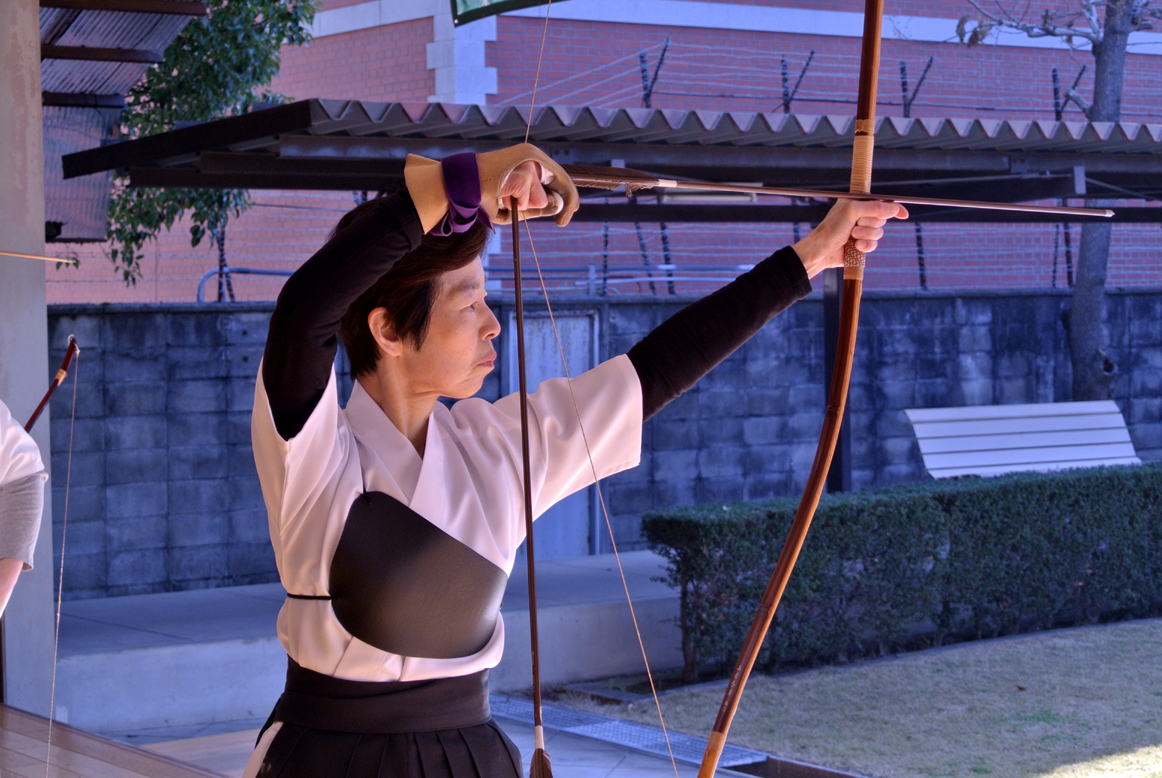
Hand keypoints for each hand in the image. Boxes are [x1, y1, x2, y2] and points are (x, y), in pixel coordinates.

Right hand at [477, 143, 578, 225]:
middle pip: (562, 183)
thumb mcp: (513, 207)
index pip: (559, 177)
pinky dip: (516, 205)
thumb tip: (556, 206)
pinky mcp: (524, 169)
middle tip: (563, 222)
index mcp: (529, 162)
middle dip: (567, 203)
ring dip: (523, 207)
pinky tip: (501, 196)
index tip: (569, 214)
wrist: (460, 189)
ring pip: (541, 199)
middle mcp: (531, 157)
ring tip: (503, 199)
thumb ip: (534, 207)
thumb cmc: (482, 197)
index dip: (569, 196)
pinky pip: (530, 201)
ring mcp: (528, 162)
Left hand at [792, 198, 908, 278]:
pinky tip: (856, 247)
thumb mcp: (851, 212)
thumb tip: (894, 209)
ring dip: (867, 235)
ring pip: (879, 232)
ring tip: (852, 236)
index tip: (903, 215)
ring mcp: (861, 231)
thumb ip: (873, 207)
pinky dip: (867, 246)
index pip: (881, 202)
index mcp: (857, 203)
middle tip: (856, 224)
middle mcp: (860, 215)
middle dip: (871, 223)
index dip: (894, 208)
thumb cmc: (831, 229)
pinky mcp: (860, 245)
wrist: (820, 252)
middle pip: (882, 218)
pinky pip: (874, 245)